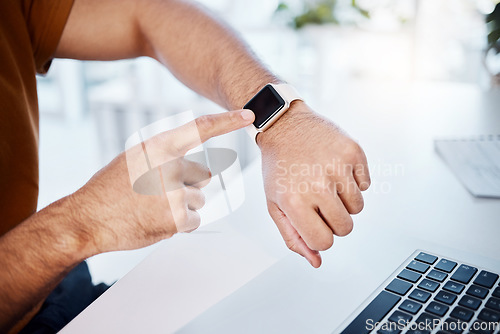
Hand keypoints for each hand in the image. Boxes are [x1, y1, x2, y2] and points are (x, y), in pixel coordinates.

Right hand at [70, 109, 254, 255]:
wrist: (88, 218)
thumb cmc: (110, 190)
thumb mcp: (135, 160)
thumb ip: (167, 159)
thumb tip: (202, 173)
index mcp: (158, 147)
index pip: (199, 128)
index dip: (226, 121)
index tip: (248, 114)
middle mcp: (169, 166)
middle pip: (202, 177)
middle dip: (188, 187)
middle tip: (159, 194)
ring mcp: (174, 192)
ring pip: (199, 200)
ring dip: (183, 208)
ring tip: (153, 209)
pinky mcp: (177, 218)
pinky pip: (194, 221)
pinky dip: (181, 225)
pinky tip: (157, 221)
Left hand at [258, 102, 369, 267]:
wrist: (285, 125)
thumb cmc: (279, 166)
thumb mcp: (275, 204)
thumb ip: (293, 236)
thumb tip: (317, 261)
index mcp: (294, 201)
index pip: (324, 242)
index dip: (320, 235)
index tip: (314, 222)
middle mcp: (318, 185)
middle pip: (345, 228)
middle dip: (334, 220)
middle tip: (319, 200)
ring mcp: (338, 167)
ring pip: (358, 208)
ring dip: (344, 200)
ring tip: (326, 182)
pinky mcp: (353, 152)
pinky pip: (366, 184)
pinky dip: (354, 180)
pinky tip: (335, 168)